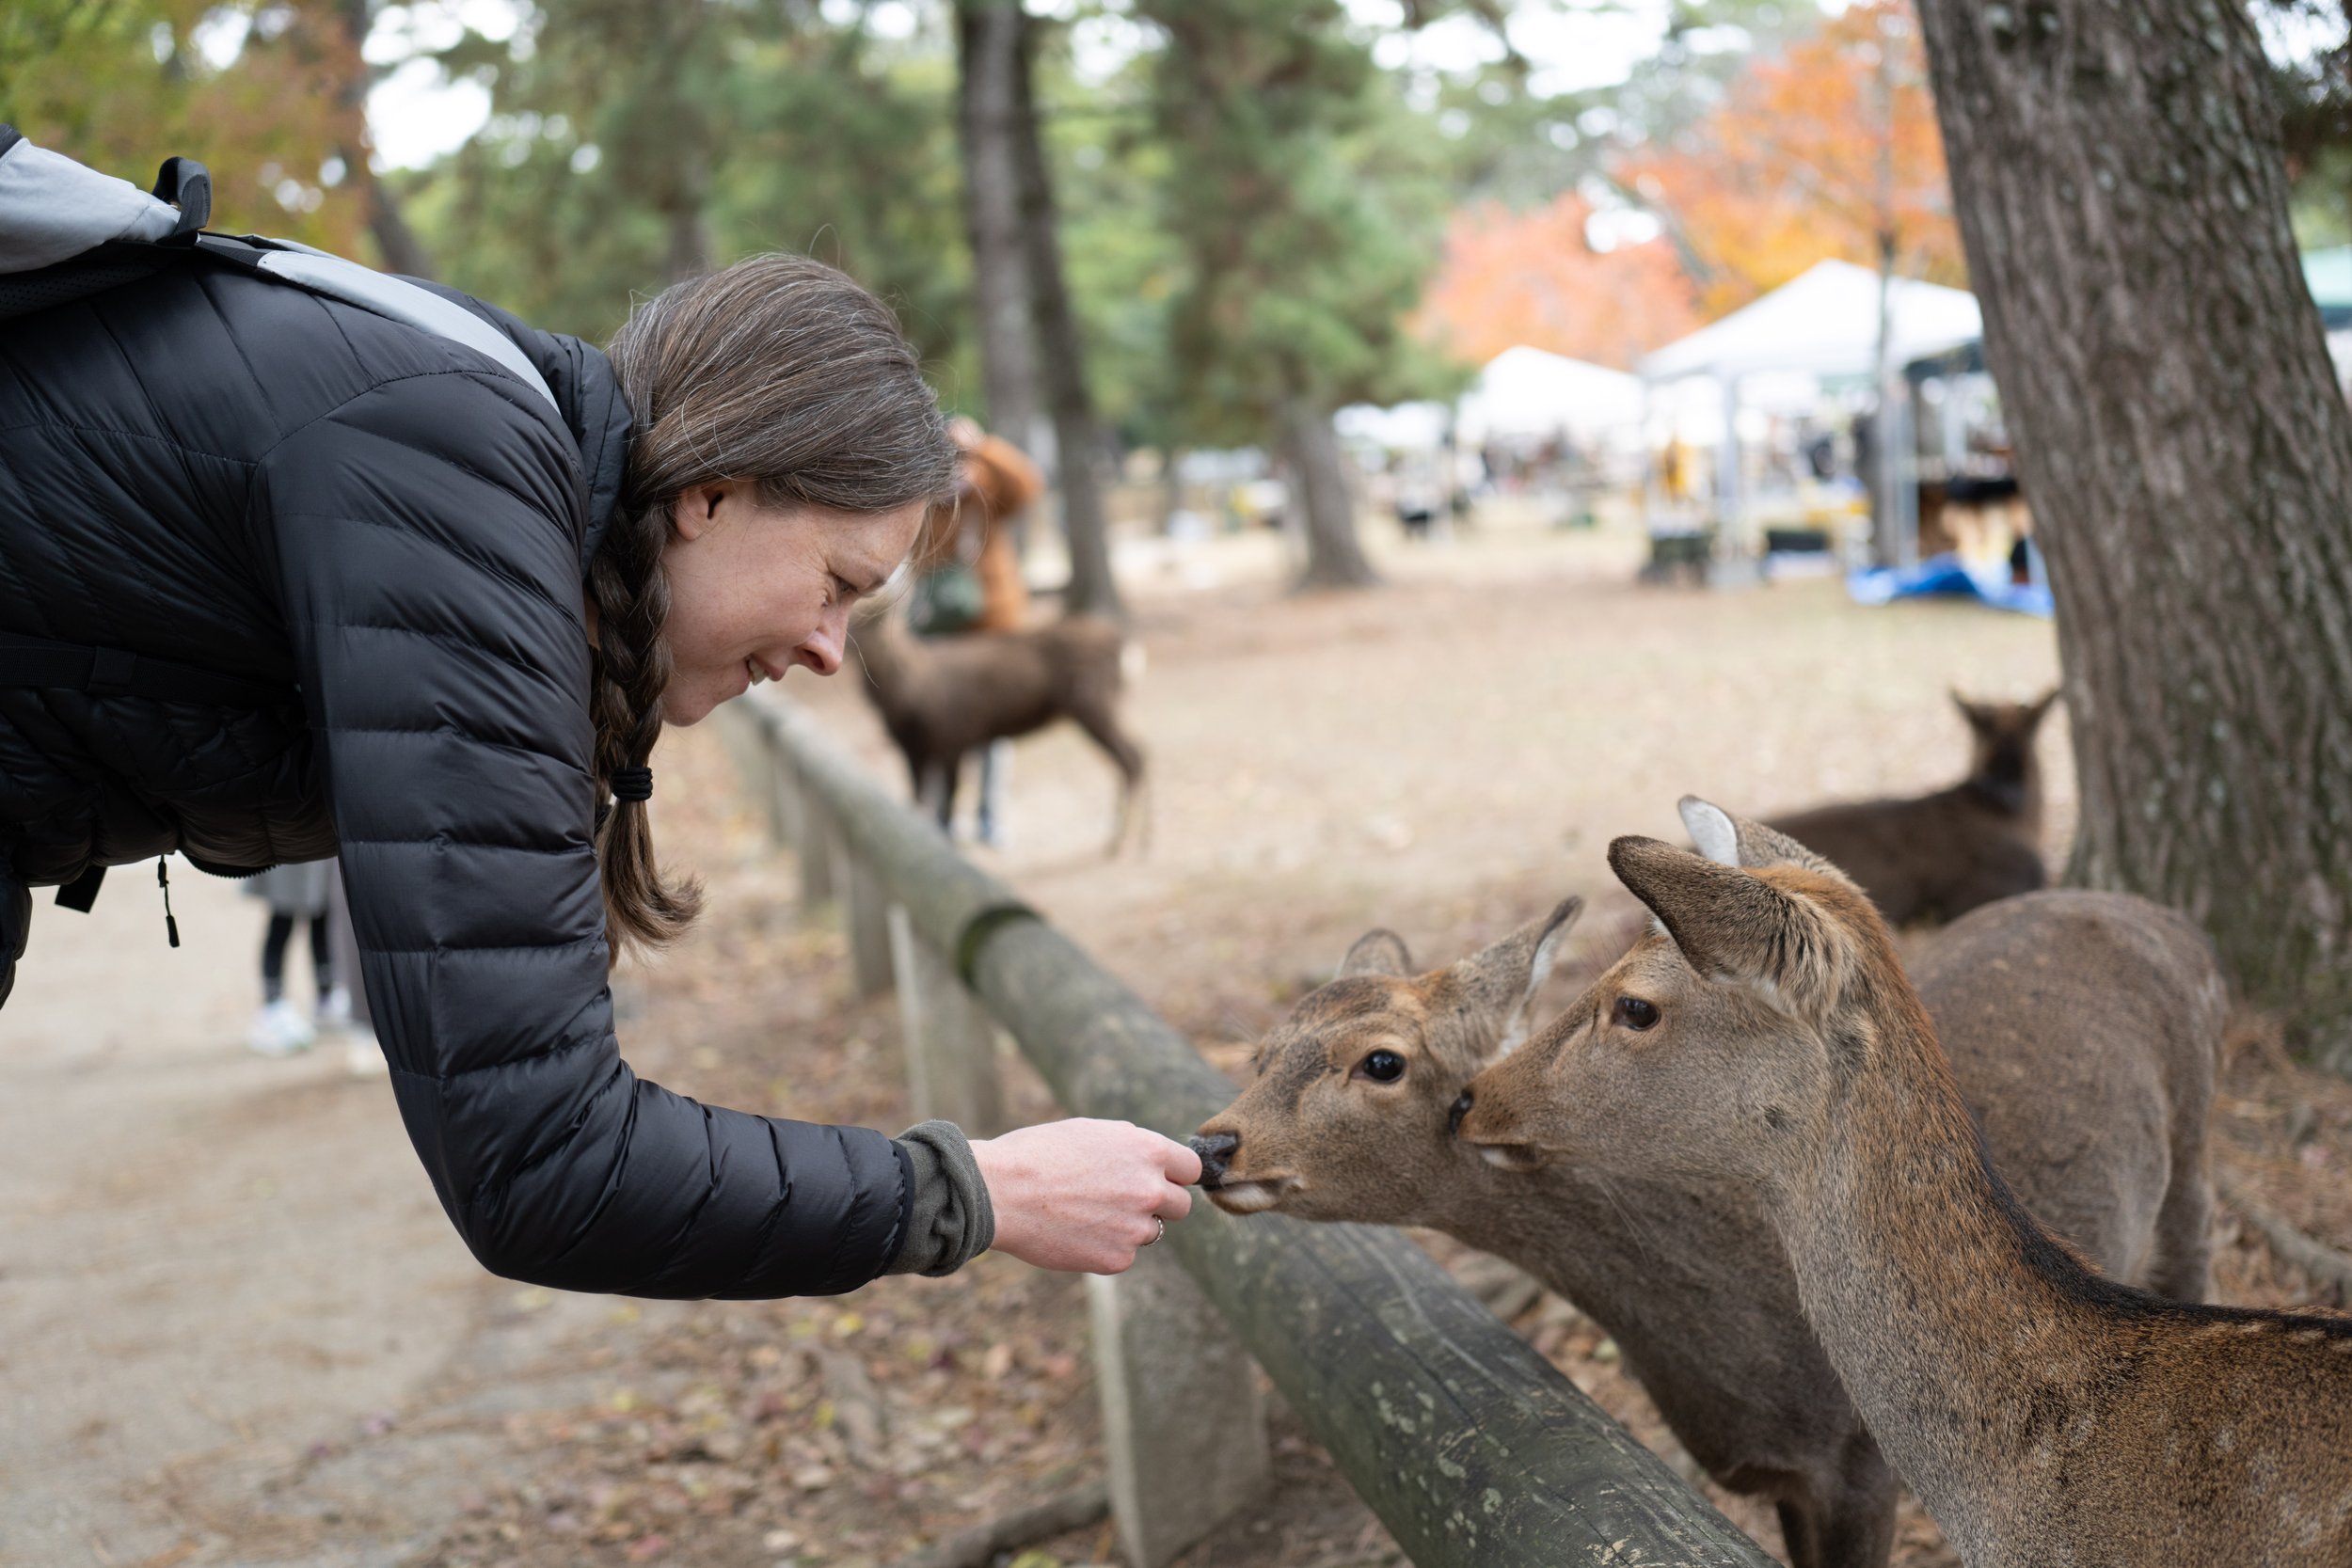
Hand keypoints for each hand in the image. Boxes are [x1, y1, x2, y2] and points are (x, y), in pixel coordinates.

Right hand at [970, 1118, 1200, 1274]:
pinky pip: (1125, 1254)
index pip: (1191, 1168)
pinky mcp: (1117, 1258)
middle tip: (1123, 1201)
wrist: (1001, 1193)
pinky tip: (1075, 1233)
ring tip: (1087, 1214)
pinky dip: (1106, 1247)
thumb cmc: (1037, 1154)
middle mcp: (1149, 1188)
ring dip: (1129, 1226)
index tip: (1163, 1180)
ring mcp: (1135, 1227)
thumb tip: (1155, 1162)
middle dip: (1158, 1203)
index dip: (1175, 1174)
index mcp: (1147, 1150)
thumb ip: (1131, 1148)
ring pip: (1151, 1231)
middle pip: (1180, 1205)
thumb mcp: (1092, 1133)